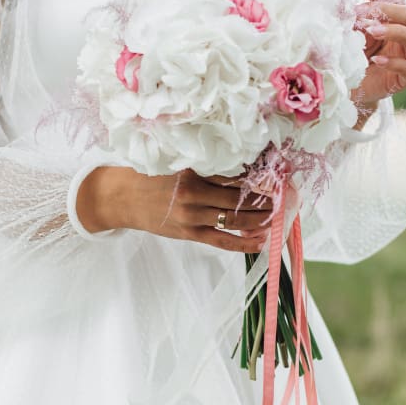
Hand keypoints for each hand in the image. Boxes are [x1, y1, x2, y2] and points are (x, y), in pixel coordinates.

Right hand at [76, 166, 273, 252]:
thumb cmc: (150, 175)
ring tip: (276, 216)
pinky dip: (242, 243)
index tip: (275, 174)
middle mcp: (193, 193)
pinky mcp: (189, 233)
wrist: (122, 198)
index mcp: (191, 170)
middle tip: (283, 195)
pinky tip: (260, 242)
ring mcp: (192, 216)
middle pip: (238, 197)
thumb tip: (239, 164)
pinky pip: (221, 240)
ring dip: (259, 219)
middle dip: (264, 198)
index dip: (257, 175)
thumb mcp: (174, 160)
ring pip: (234, 219)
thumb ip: (202, 163)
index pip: (232, 173)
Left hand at [349, 0, 405, 118]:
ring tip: (372, 32)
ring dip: (396, 32)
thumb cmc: (352, 58)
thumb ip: (347, 21)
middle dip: (387, 10)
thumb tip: (337, 2)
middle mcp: (405, 35)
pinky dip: (394, 63)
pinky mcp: (405, 78)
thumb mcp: (348, 36)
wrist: (351, 89)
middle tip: (361, 13)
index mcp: (393, 20)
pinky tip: (376, 61)